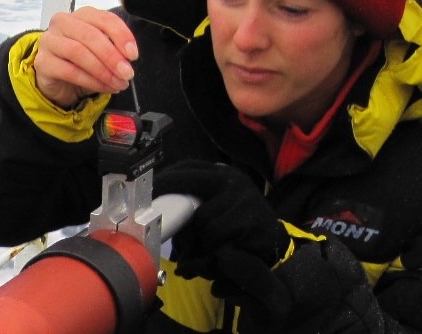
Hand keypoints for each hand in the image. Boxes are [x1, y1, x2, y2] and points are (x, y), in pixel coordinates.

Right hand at [34, 7, 137, 107]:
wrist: (59, 81)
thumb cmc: (83, 62)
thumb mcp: (103, 52)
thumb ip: (115, 49)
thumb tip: (128, 59)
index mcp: (82, 15)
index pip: (104, 18)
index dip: (121, 36)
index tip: (133, 54)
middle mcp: (62, 22)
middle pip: (90, 35)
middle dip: (112, 56)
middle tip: (127, 73)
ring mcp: (49, 41)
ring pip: (78, 52)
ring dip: (102, 70)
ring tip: (118, 83)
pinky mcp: (42, 62)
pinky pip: (68, 71)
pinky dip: (90, 81)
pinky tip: (103, 87)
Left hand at [153, 160, 288, 289]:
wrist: (274, 244)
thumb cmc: (237, 229)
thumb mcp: (214, 211)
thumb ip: (190, 208)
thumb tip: (157, 216)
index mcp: (221, 173)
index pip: (186, 168)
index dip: (164, 179)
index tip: (146, 191)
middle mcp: (230, 178)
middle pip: (186, 180)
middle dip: (165, 196)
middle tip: (151, 214)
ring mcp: (240, 194)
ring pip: (199, 216)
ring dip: (194, 238)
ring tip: (196, 251)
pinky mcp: (246, 216)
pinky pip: (213, 233)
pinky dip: (209, 247)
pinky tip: (215, 253)